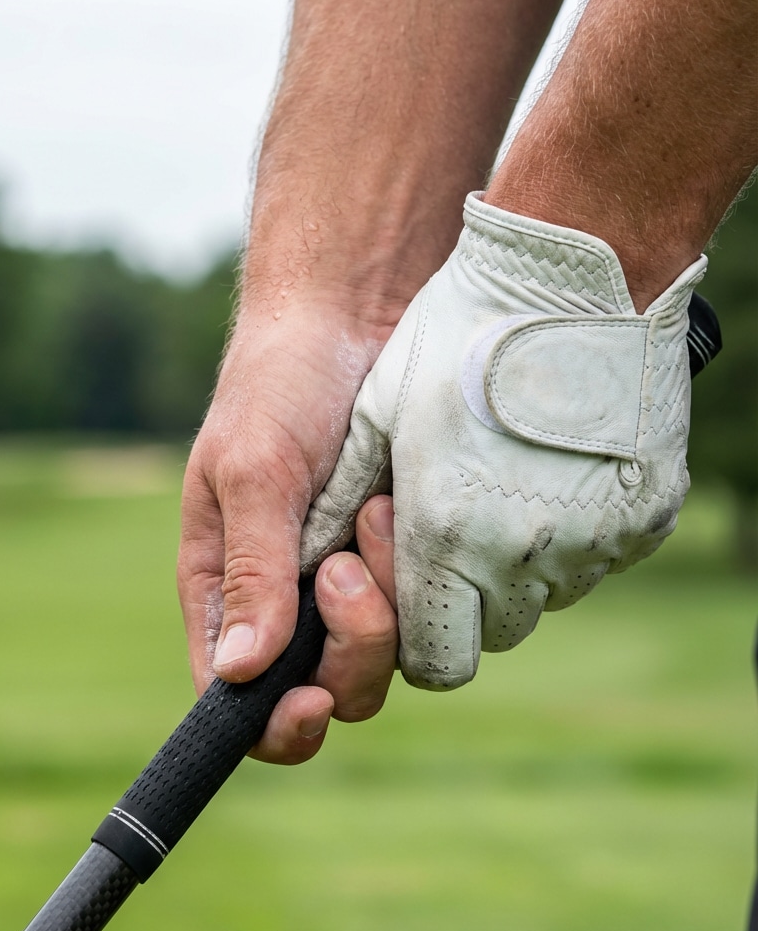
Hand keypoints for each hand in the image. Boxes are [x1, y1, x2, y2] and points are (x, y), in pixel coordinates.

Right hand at [178, 302, 398, 762]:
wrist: (355, 315)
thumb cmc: (279, 385)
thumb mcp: (250, 471)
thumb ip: (250, 572)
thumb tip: (237, 673)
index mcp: (231, 593)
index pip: (240, 701)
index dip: (275, 726)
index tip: (311, 702)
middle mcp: (295, 604)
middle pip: (333, 693)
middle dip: (351, 649)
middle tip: (343, 566)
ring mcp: (361, 584)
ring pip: (393, 661)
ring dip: (392, 604)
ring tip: (380, 511)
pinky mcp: (416, 558)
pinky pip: (438, 610)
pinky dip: (433, 576)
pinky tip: (411, 508)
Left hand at [301, 192, 706, 689]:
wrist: (574, 269)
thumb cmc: (455, 335)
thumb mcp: (376, 419)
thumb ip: (336, 514)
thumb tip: (282, 610)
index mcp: (449, 537)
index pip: (430, 660)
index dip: (410, 638)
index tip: (405, 594)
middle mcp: (526, 556)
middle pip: (489, 636)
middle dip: (462, 599)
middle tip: (451, 523)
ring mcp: (596, 540)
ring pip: (544, 596)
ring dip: (518, 565)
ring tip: (503, 480)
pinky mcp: (647, 518)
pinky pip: (598, 558)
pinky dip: (572, 533)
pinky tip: (553, 467)